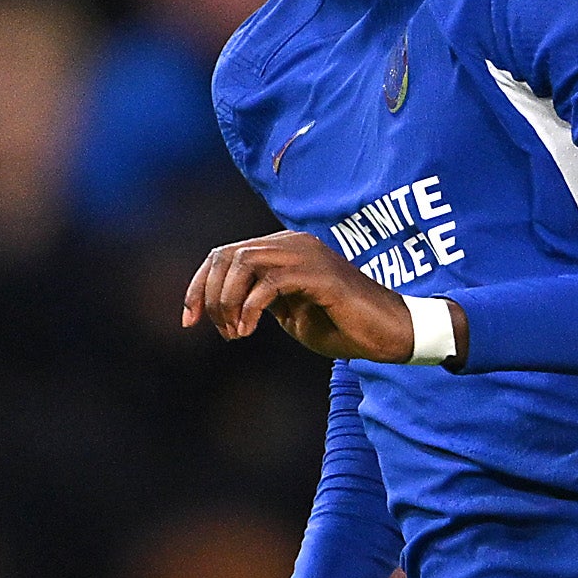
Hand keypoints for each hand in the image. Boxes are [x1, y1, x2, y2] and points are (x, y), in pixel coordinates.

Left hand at [184, 229, 422, 361]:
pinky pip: (268, 284)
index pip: (224, 255)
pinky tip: (248, 331)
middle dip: (207, 295)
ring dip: (226, 302)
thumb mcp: (289, 312)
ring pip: (242, 264)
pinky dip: (247, 309)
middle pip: (226, 256)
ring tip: (235, 333)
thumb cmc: (343, 326)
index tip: (188, 320)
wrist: (389, 333)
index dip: (198, 286)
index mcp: (284, 250)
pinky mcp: (319, 275)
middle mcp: (292, 244)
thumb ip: (258, 299)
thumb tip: (222, 303)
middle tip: (217, 330)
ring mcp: (306, 255)